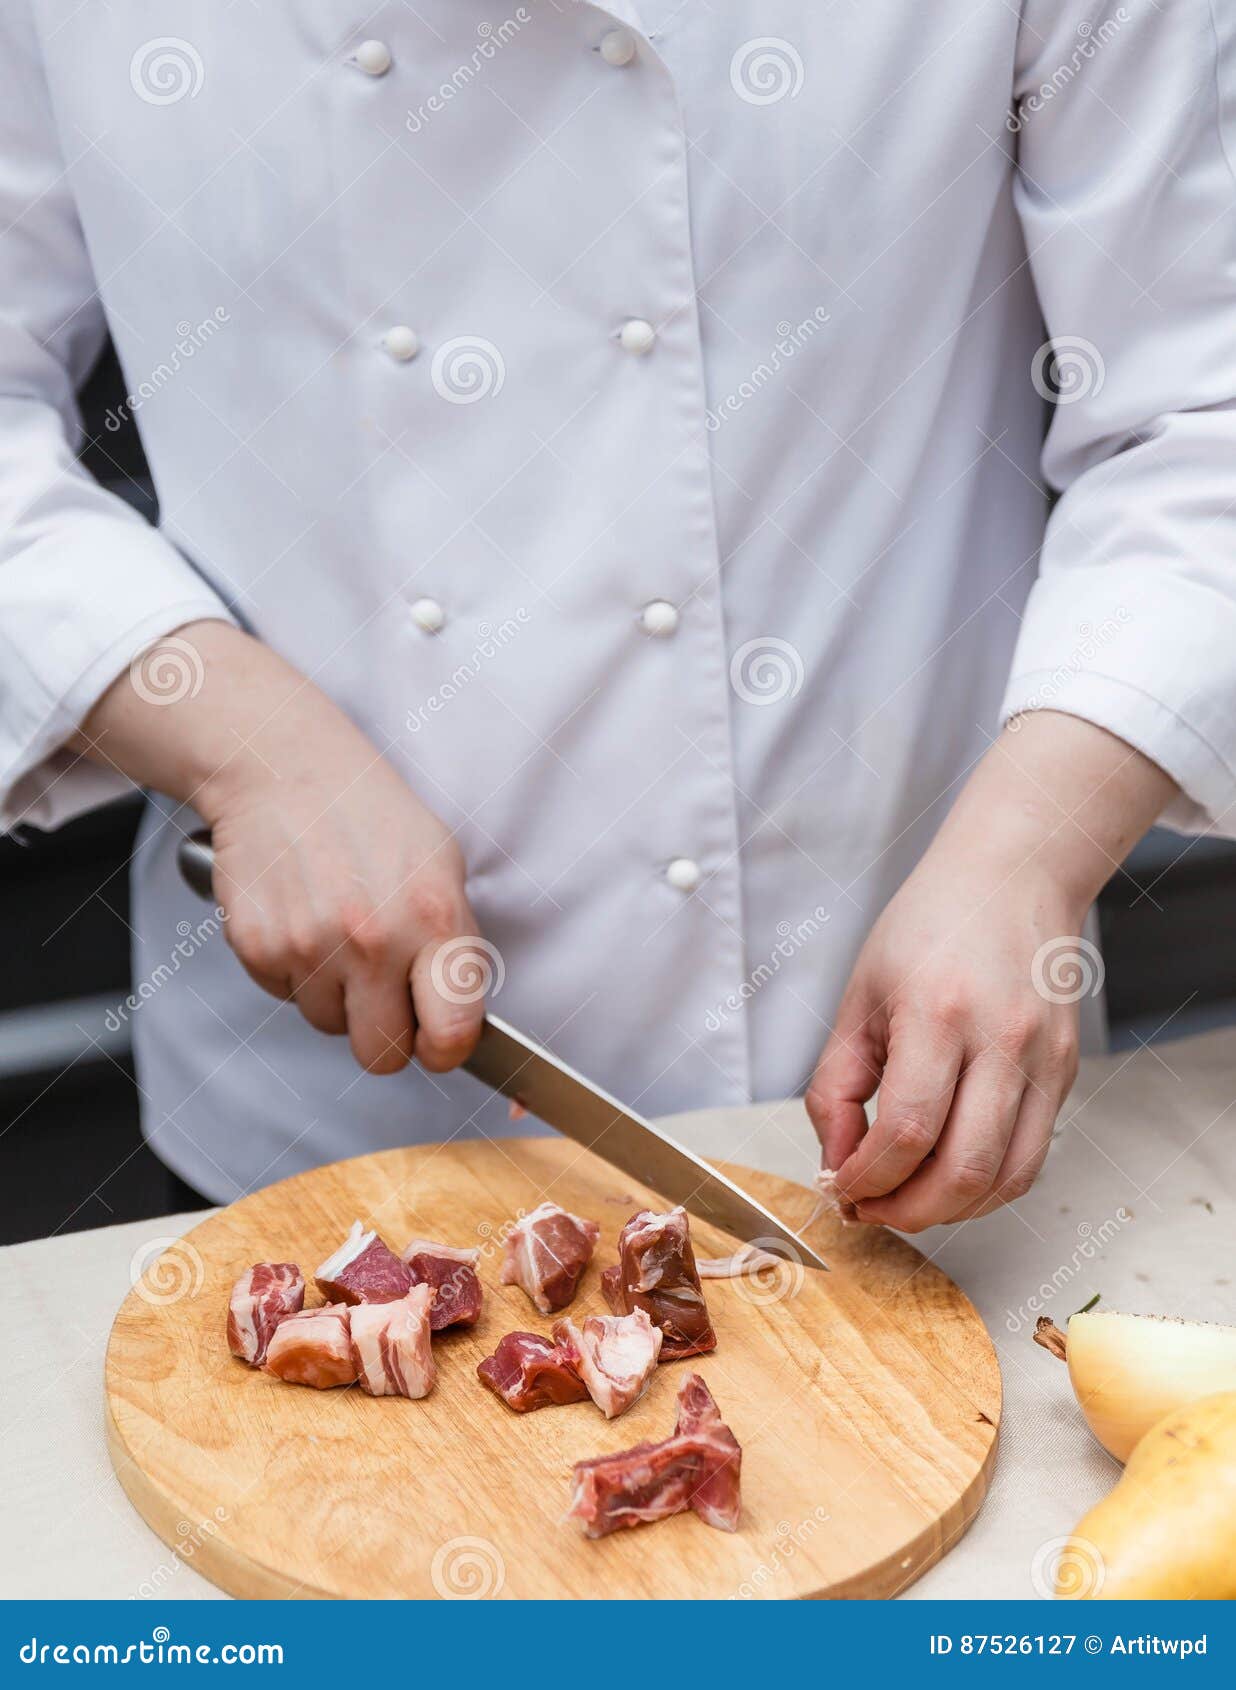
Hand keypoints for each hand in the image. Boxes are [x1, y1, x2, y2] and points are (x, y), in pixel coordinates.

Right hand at [204, 755, 483, 1075]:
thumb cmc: (370, 814)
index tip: (438, 1042)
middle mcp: (373, 938)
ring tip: (336, 932)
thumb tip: (456, 1016)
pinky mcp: (258, 947)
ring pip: (328, 1025)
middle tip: (381, 992)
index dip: (445, 1049)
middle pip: (381, 1055)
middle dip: (385, 1034)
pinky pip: (285, 997)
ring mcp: (311, 946)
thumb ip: (452, 944)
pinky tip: (302, 919)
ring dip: (335, 995)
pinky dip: (294, 972)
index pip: (452, 1032)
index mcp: (433, 917)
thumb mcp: (442, 864)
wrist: (284, 768)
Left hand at [806, 712, 1175, 1230]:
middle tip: (869, 1208)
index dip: (866, 1178)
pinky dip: (986, 1188)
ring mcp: (1044, 1061)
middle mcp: (1002, 1040)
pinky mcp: (1065, 1074)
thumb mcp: (859, 995)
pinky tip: (948, 1178)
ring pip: (1005, 1179)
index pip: (904, 1130)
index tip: (840, 1186)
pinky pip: (1030, 1159)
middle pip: (962, 1170)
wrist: (1010, 880)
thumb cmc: (928, 927)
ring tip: (904, 1200)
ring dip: (948, 1211)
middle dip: (906, 1210)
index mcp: (938, 1012)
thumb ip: (835, 1085)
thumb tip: (837, 1163)